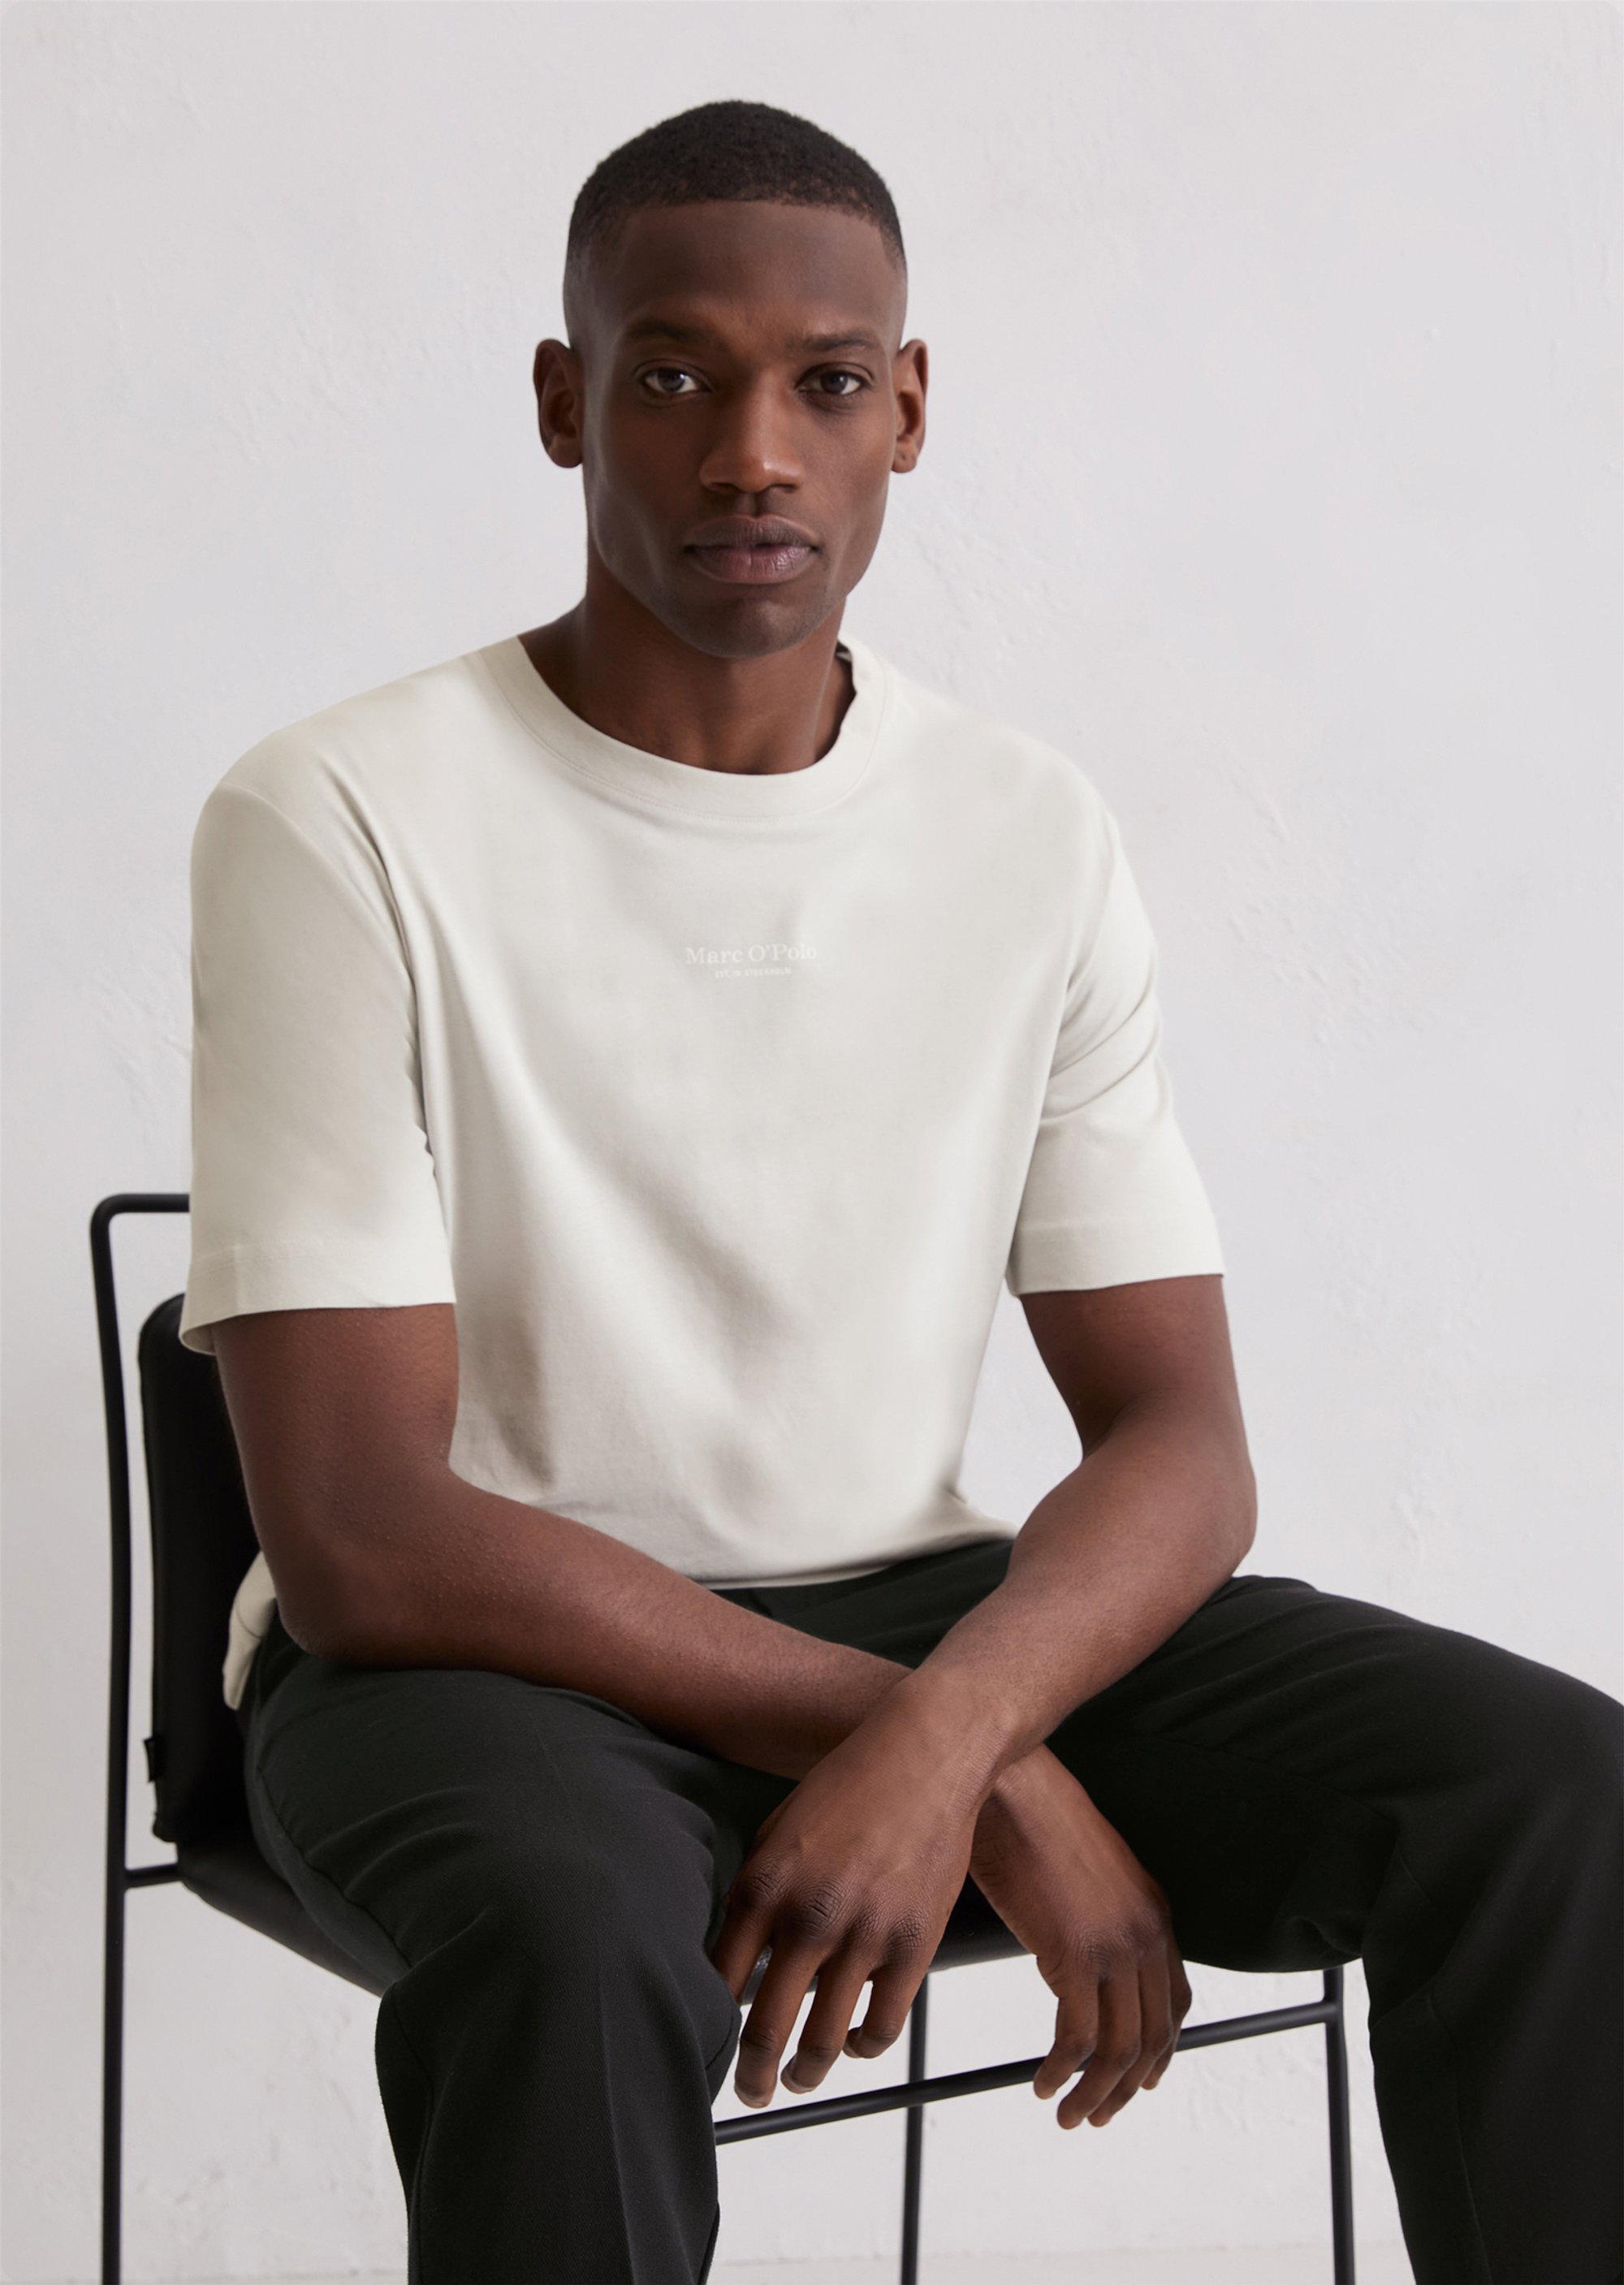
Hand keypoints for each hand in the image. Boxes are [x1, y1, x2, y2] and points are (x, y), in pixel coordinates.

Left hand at [707, 1691, 985, 2108]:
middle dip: (752, 2074)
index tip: (706, 2049)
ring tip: (800, 2079)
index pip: (718, 1983)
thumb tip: (734, 1961)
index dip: (708, 2027)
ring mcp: (863, 1934)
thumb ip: (756, 1894)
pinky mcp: (913, 1945)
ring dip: (807, 2073)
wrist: (924, 1755)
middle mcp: (808, 1917)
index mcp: (763, 1886)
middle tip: (749, 2092)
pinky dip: (863, 2048)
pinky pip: (882, 2026)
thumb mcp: (780, 1830)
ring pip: (825, 2042)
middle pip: (764, 2028)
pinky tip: (854, 2045)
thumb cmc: (848, 1788)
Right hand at [968, 1745, 1191, 2129]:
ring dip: (1096, 2095)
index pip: (1174, 2002)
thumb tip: (1075, 1955)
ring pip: (1119, 2049)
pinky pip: (1077, 2040)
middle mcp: (1146, 1932)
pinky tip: (1042, 2083)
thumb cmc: (1030, 1816)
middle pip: (1153, 2036)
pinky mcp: (1074, 1955)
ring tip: (1069, 2115)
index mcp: (1154, 1911)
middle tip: (1097, 2114)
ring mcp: (1114, 1945)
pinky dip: (1061, 2073)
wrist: (1010, 1784)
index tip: (1140, 2081)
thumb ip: (1095, 1914)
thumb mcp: (1083, 1870)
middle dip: (1127, 2086)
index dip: (1160, 2050)